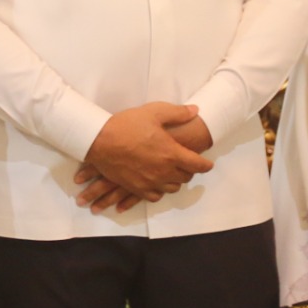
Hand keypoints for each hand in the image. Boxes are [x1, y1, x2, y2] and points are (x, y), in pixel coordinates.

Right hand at [78, 103, 212, 205]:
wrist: (99, 140)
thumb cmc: (127, 124)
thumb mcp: (154, 112)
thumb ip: (178, 113)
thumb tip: (195, 111)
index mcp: (171, 153)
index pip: (197, 165)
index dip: (206, 165)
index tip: (208, 164)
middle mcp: (163, 171)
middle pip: (185, 177)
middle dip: (189, 170)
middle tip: (187, 163)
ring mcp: (150, 181)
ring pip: (172, 188)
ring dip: (175, 181)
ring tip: (173, 173)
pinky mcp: (136, 187)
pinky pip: (155, 196)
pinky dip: (160, 191)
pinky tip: (157, 183)